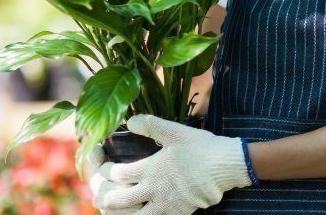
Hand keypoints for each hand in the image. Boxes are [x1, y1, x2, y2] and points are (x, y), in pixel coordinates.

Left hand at [92, 114, 251, 214]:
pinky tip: (137, 214)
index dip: (104, 170)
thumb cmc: (202, 147)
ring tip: (109, 207)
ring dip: (115, 212)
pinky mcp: (176, 213)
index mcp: (151, 168)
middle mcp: (153, 189)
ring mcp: (164, 204)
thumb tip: (129, 121)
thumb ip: (151, 125)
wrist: (227, 166)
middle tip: (98, 190)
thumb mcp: (176, 131)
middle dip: (102, 195)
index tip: (103, 165)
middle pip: (116, 199)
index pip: (116, 174)